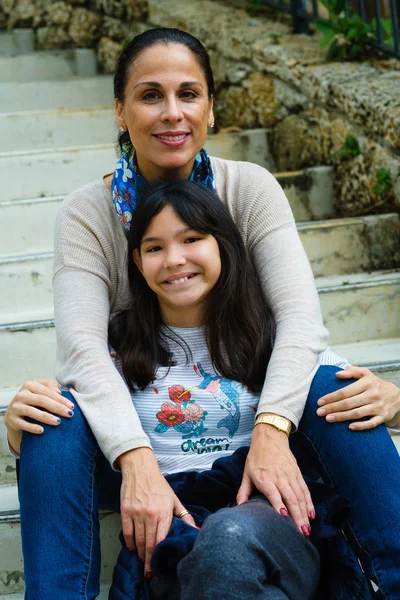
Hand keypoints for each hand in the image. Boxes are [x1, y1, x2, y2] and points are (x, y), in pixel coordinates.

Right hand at [4, 380, 74, 453]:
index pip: (47, 391)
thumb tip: (59, 392)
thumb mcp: (40, 391)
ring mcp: (15, 407)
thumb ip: (50, 387)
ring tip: (58, 422)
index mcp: (29, 385)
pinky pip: (22, 424)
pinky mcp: (11, 419)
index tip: (71, 406)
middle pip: (41, 400)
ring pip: (32, 411)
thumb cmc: (33, 401)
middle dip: (57, 407)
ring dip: (46, 417)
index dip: (60, 399)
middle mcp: (21, 395)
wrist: (14, 414)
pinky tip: (42, 431)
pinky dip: (32, 427)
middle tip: (69, 414)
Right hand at [119, 447, 196, 578]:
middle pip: (148, 544)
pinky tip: (133, 548)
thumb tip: (195, 529)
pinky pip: (127, 533)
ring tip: (142, 562)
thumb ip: (184, 515)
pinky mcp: (125, 511)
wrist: (140, 469)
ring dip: (139, 554)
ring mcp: (137, 513)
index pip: (161, 540)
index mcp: (164, 512)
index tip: (159, 568)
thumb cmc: (158, 484)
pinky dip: (130, 544)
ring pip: (137, 541)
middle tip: (150, 572)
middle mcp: (150, 514)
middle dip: (148, 561)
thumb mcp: (174, 499)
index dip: (159, 556)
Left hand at [237, 423, 314, 535]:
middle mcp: (279, 478)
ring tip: (307, 529)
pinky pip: (305, 490)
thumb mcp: (247, 473)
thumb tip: (238, 507)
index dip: (279, 505)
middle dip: (297, 517)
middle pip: (290, 499)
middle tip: (301, 532)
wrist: (270, 438)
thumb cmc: (256, 456)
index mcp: (265, 478)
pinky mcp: (297, 473)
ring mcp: (290, 476)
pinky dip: (309, 503)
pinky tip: (311, 514)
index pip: (273, 493)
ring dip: (304, 513)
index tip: (283, 517)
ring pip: (300, 496)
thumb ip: (243, 491)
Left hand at [316, 366, 399, 429]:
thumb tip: (337, 373)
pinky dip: (361, 426)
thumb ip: (352, 371)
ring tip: (328, 419)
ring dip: (341, 417)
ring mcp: (378, 406)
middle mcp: (372, 394)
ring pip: (357, 413)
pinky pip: (371, 423)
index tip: (320, 401)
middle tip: (319, 412)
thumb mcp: (366, 374)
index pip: (345, 391)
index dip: (331, 397)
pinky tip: (350, 427)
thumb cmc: (376, 384)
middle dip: (332, 408)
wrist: (398, 397)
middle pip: (349, 403)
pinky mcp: (383, 417)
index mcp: (367, 383)